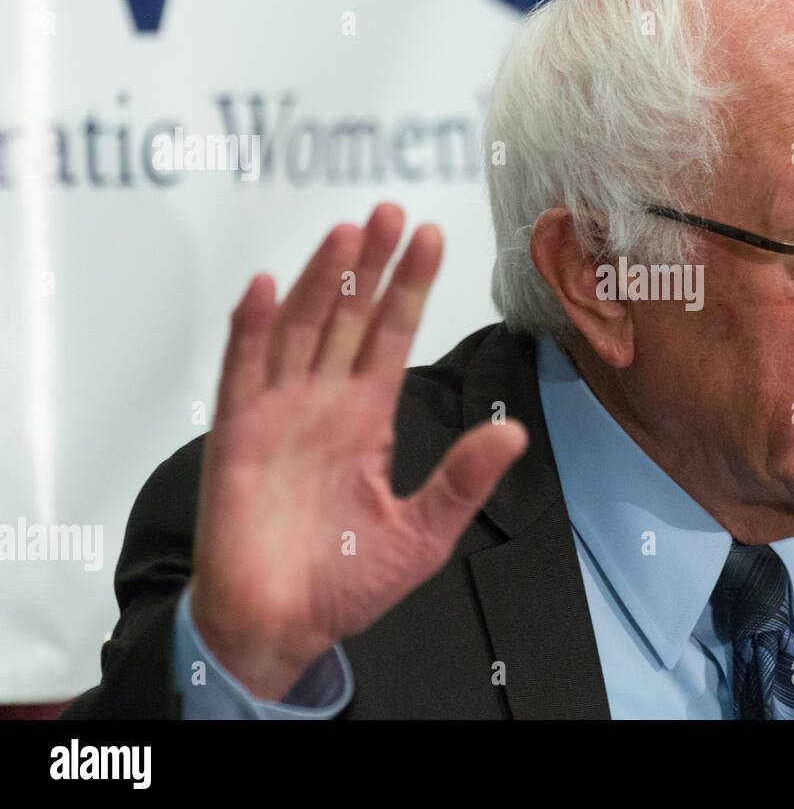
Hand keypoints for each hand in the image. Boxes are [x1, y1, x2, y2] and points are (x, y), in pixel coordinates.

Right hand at [188, 203, 526, 699]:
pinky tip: (271, 287)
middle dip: (372, 264)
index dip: (410, 286)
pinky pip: (243, 371)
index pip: (392, 335)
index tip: (431, 237)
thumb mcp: (423, 533)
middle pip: (350, 316)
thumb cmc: (344, 581)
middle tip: (392, 211)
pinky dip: (253, 329)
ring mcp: (279, 413)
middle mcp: (324, 402)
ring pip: (302, 328)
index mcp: (368, 417)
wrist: (282, 627)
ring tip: (349, 233)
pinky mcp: (236, 435)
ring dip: (323, 279)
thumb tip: (513, 432)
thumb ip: (462, 480)